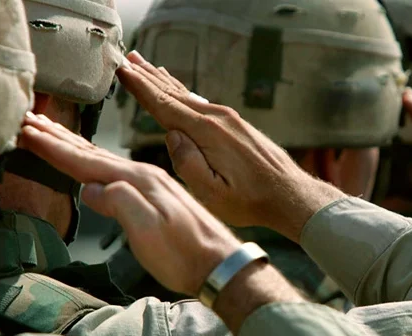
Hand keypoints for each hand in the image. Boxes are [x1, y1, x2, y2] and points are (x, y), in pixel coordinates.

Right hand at [18, 112, 241, 296]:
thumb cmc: (186, 255)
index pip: (87, 160)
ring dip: (77, 144)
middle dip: (59, 137)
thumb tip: (89, 187)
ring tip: (53, 131)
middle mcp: (146, 175)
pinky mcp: (159, 196)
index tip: (25, 130)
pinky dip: (100, 161)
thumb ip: (120, 204)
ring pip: (107, 158)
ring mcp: (154, 184)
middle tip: (29, 120)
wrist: (222, 266)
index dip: (54, 147)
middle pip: (94, 152)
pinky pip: (120, 169)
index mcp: (140, 181)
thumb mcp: (149, 232)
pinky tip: (96, 162)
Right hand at [116, 51, 343, 241]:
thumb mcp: (213, 193)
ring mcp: (229, 118)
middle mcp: (217, 118)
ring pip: (188, 95)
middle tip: (127, 59)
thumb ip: (187, 164)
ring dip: (164, 81)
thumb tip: (172, 137)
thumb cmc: (252, 200)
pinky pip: (201, 102)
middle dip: (147, 76)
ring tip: (146, 66)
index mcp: (207, 133)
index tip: (122, 71)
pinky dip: (183, 92)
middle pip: (173, 93)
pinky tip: (178, 90)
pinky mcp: (236, 124)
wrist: (290, 195)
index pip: (164, 105)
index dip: (140, 87)